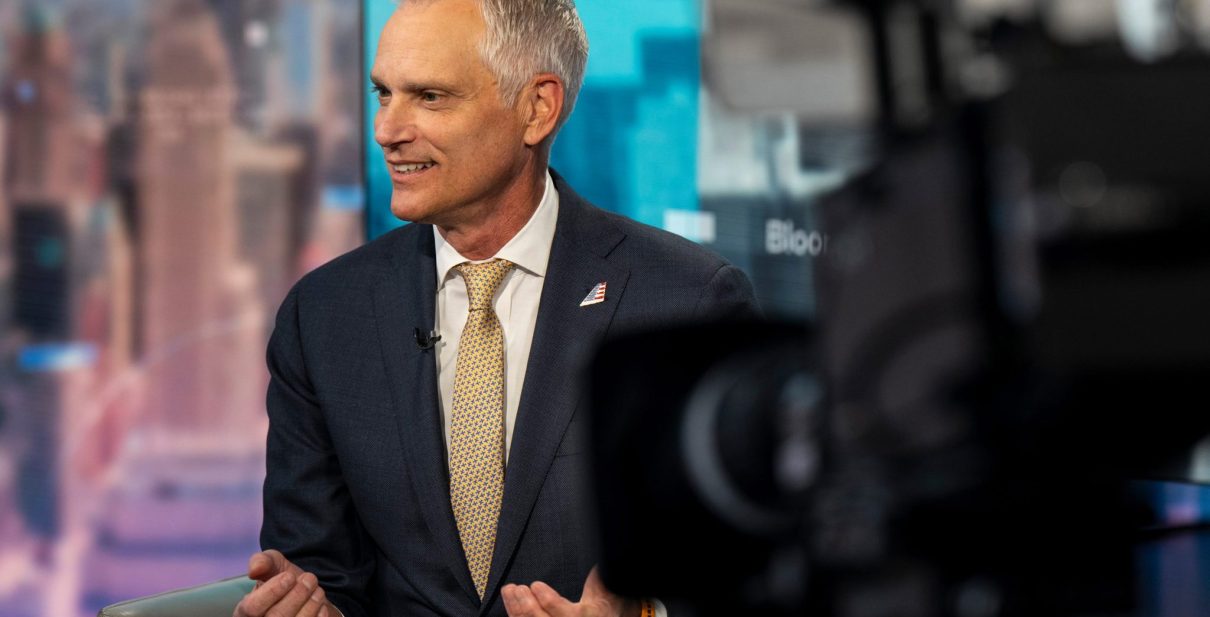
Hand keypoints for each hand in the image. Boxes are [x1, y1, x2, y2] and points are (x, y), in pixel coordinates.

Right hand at [233, 549, 335, 616]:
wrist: (306, 597)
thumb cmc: (284, 582)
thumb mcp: (273, 565)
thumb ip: (263, 561)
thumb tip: (255, 569)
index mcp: (245, 612)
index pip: (252, 607)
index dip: (272, 591)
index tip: (289, 576)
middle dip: (297, 595)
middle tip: (310, 578)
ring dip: (311, 605)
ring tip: (317, 590)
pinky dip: (318, 616)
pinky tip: (321, 605)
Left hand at [502, 566, 639, 616]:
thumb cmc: (602, 610)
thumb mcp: (605, 596)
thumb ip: (598, 581)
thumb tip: (598, 562)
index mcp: (583, 616)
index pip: (560, 610)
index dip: (546, 598)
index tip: (535, 585)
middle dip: (525, 603)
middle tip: (516, 587)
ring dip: (515, 609)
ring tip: (509, 591)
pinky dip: (515, 616)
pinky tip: (511, 606)